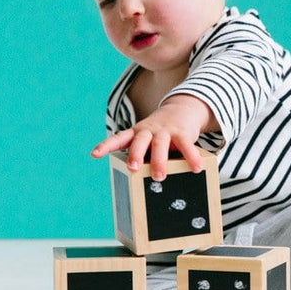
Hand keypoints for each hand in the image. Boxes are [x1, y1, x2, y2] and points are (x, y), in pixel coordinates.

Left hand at [91, 95, 215, 180]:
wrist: (183, 109)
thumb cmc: (161, 132)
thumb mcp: (149, 139)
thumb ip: (144, 155)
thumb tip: (138, 180)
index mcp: (137, 133)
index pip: (119, 138)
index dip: (106, 146)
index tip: (94, 154)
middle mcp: (149, 131)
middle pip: (139, 141)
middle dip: (135, 155)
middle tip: (133, 168)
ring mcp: (165, 130)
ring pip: (160, 144)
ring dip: (159, 160)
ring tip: (159, 176)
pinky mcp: (182, 132)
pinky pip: (186, 145)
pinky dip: (191, 157)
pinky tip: (195, 168)